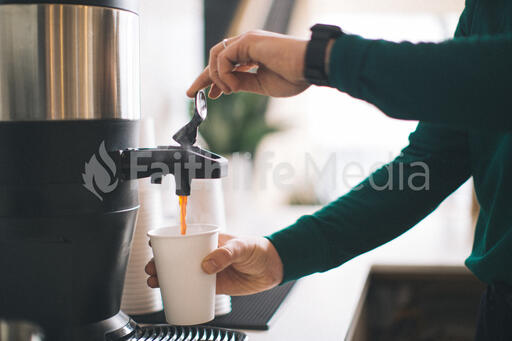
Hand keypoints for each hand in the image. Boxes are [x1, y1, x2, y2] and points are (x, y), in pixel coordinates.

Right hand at [145, 234, 283, 295]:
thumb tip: (206, 265)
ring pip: (181, 273)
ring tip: (155, 282)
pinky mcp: (214, 285)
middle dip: (160, 262)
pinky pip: (192, 288)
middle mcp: (205, 254)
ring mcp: (208, 270)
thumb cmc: (259, 249)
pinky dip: (180, 291)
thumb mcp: (242, 246)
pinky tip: (170, 295)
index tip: (153, 245)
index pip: (184, 237)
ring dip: (166, 277)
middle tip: (152, 268)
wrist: (273, 268)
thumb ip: (225, 253)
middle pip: (177, 257)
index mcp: (209, 239)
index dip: (166, 240)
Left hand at [186, 30, 309, 98]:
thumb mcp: (261, 85)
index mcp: (253, 54)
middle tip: (192, 93)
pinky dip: (223, 75)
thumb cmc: (294, 77)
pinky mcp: (247, 41)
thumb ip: (243, 83)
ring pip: (216, 56)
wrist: (309, 67)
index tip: (209, 94)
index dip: (214, 79)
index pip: (226, 64)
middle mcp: (247, 44)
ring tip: (226, 91)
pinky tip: (232, 86)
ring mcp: (247, 41)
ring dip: (215, 77)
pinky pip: (223, 58)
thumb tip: (226, 87)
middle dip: (204, 76)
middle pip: (216, 57)